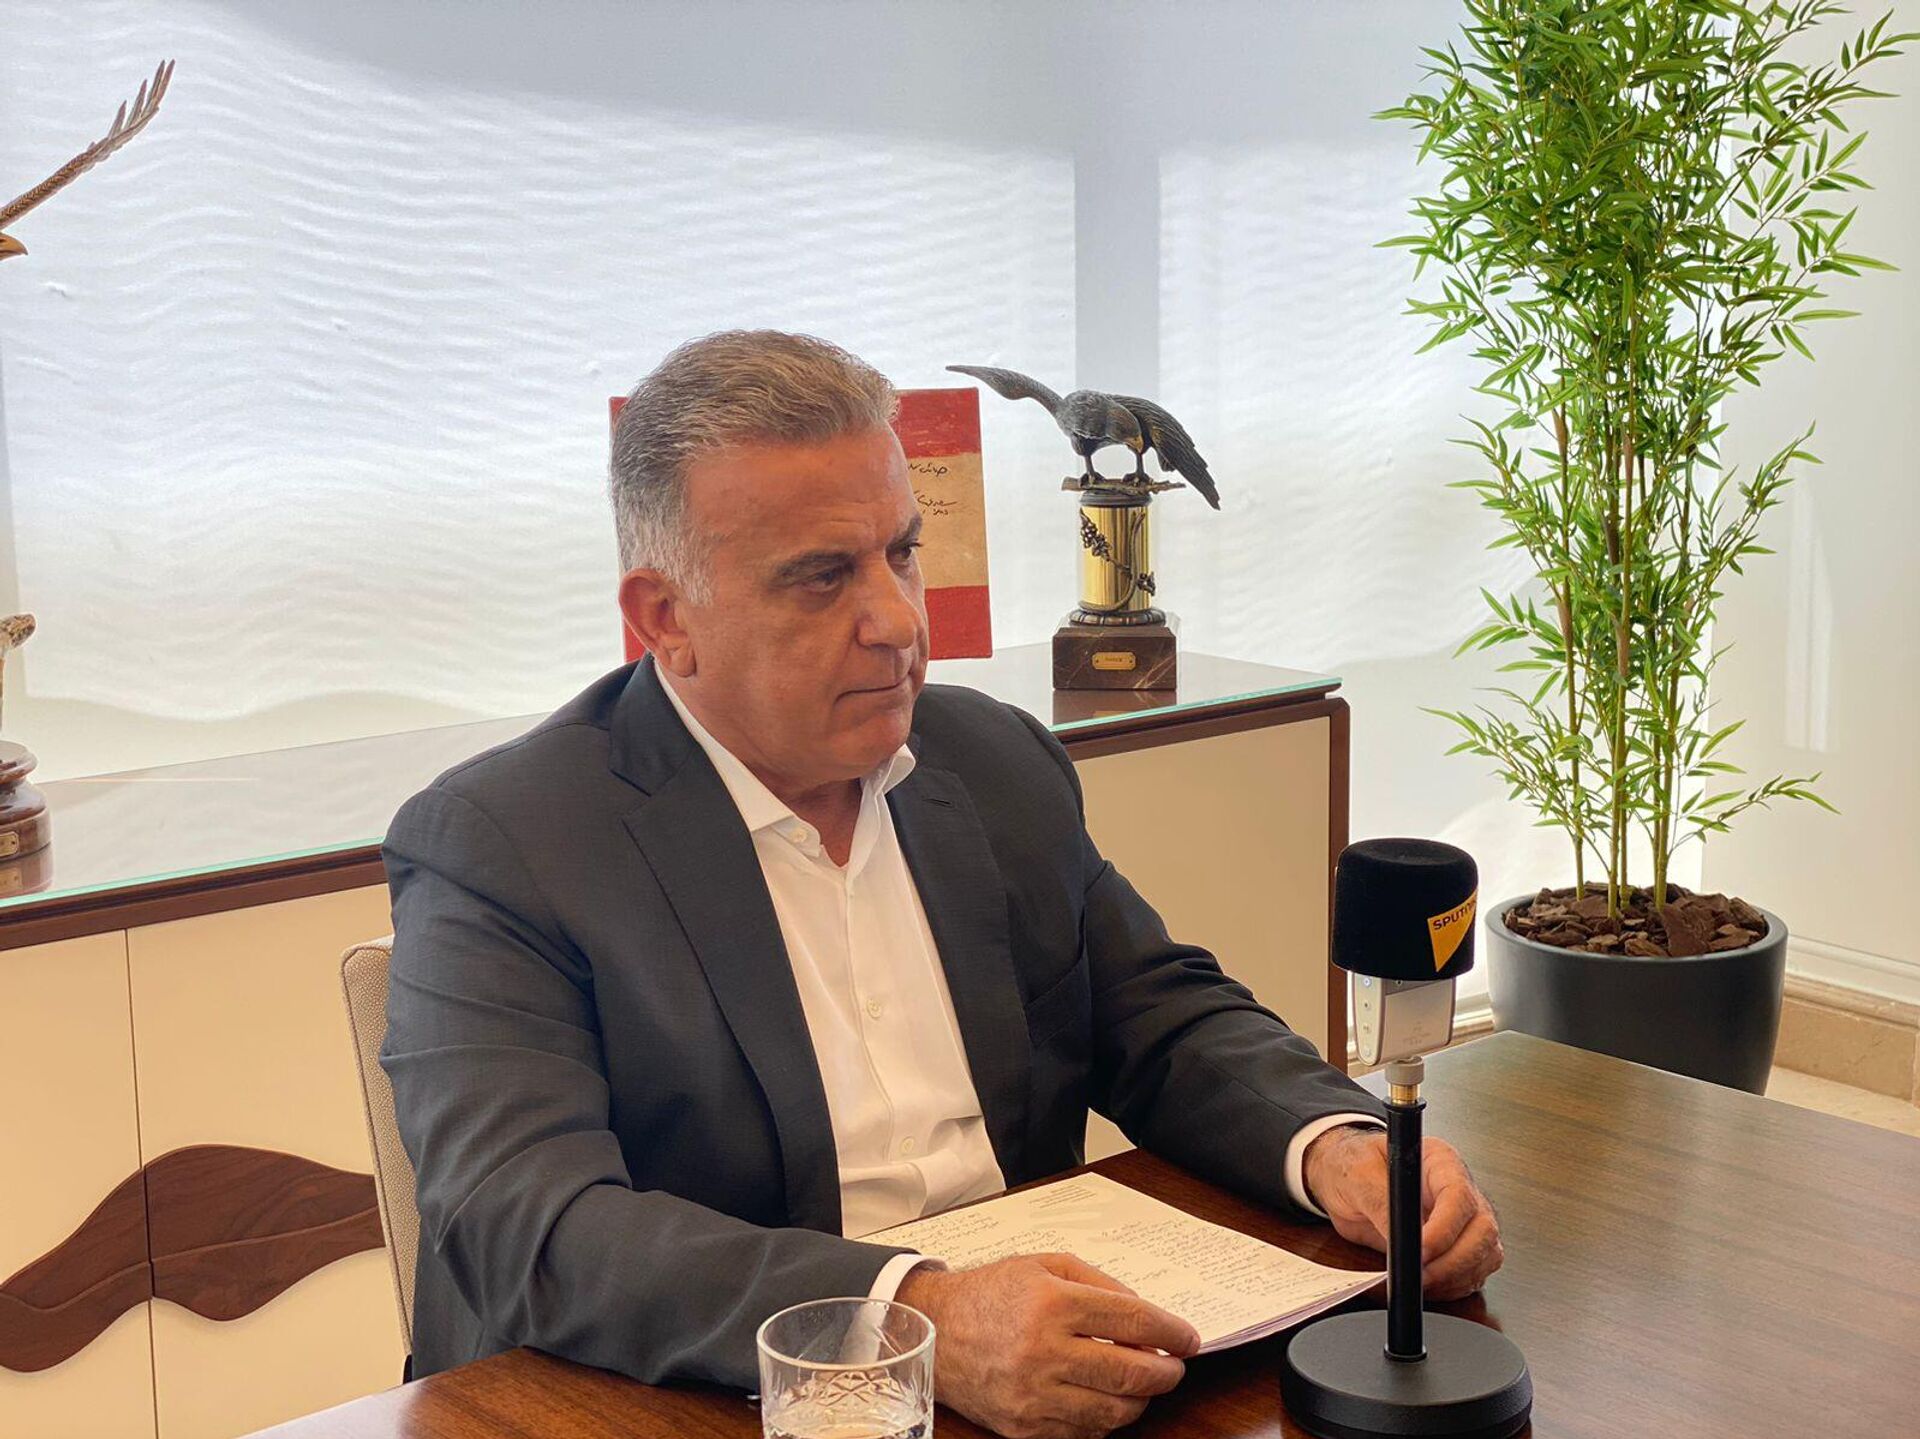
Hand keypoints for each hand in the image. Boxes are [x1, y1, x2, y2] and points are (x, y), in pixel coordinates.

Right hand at [896, 1251, 1199, 1438]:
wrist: (936, 1331)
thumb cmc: (992, 1293)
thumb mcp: (1045, 1265)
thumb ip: (1100, 1285)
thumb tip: (1147, 1317)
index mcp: (1051, 1303)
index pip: (1133, 1321)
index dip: (1171, 1332)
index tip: (1188, 1339)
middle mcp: (1043, 1351)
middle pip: (1131, 1372)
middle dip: (1165, 1372)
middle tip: (1174, 1366)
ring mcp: (1033, 1395)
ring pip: (1114, 1411)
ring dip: (1139, 1399)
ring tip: (1141, 1383)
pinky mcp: (1024, 1427)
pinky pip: (1085, 1434)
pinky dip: (1105, 1420)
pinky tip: (1105, 1399)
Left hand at [1301, 1126, 1503, 1299]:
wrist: (1341, 1180)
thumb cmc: (1351, 1164)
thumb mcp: (1356, 1175)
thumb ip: (1381, 1205)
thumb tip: (1402, 1241)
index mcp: (1439, 1160)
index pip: (1459, 1195)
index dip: (1445, 1228)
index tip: (1420, 1250)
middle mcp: (1459, 1189)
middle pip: (1482, 1229)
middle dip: (1455, 1260)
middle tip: (1421, 1276)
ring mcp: (1463, 1219)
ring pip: (1485, 1254)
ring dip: (1456, 1277)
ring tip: (1420, 1283)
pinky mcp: (1457, 1246)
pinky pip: (1474, 1272)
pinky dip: (1454, 1286)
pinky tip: (1429, 1286)